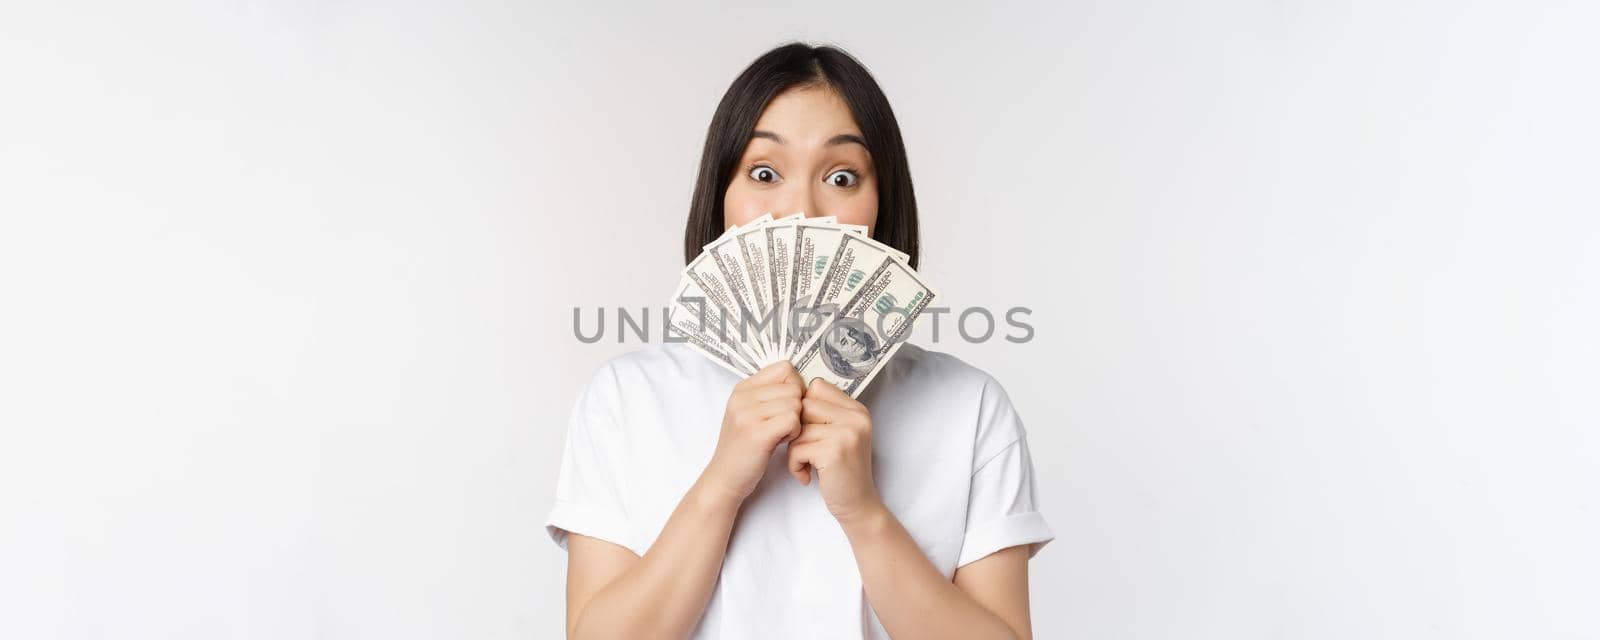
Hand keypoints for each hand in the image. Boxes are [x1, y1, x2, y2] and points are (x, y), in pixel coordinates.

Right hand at [700, 361, 805, 502]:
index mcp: (742, 388)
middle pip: (793, 387)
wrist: (724, 478)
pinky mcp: (757, 433)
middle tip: (782, 425)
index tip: (787, 405)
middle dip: (796, 408)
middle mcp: (742, 397)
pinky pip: (792, 420)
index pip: (785, 368)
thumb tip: (798, 380)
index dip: (794, 386)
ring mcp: (747, 414)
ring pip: (795, 404)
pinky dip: (793, 433)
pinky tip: (781, 441)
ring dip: (795, 422)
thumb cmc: (742, 447)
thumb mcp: (748, 413)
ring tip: (779, 433)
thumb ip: (768, 394)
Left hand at [788, 378, 883, 522]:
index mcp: (856, 409)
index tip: (809, 430)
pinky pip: (797, 448)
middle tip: (805, 449)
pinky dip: (795, 465)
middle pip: (804, 405)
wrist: (857, 503)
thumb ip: (825, 413)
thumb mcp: (841, 435)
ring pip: (798, 428)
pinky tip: (807, 475)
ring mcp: (847, 433)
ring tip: (806, 463)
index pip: (817, 387)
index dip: (804, 408)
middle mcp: (855, 417)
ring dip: (794, 449)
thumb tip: (793, 394)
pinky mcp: (834, 451)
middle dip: (796, 429)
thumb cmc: (842, 470)